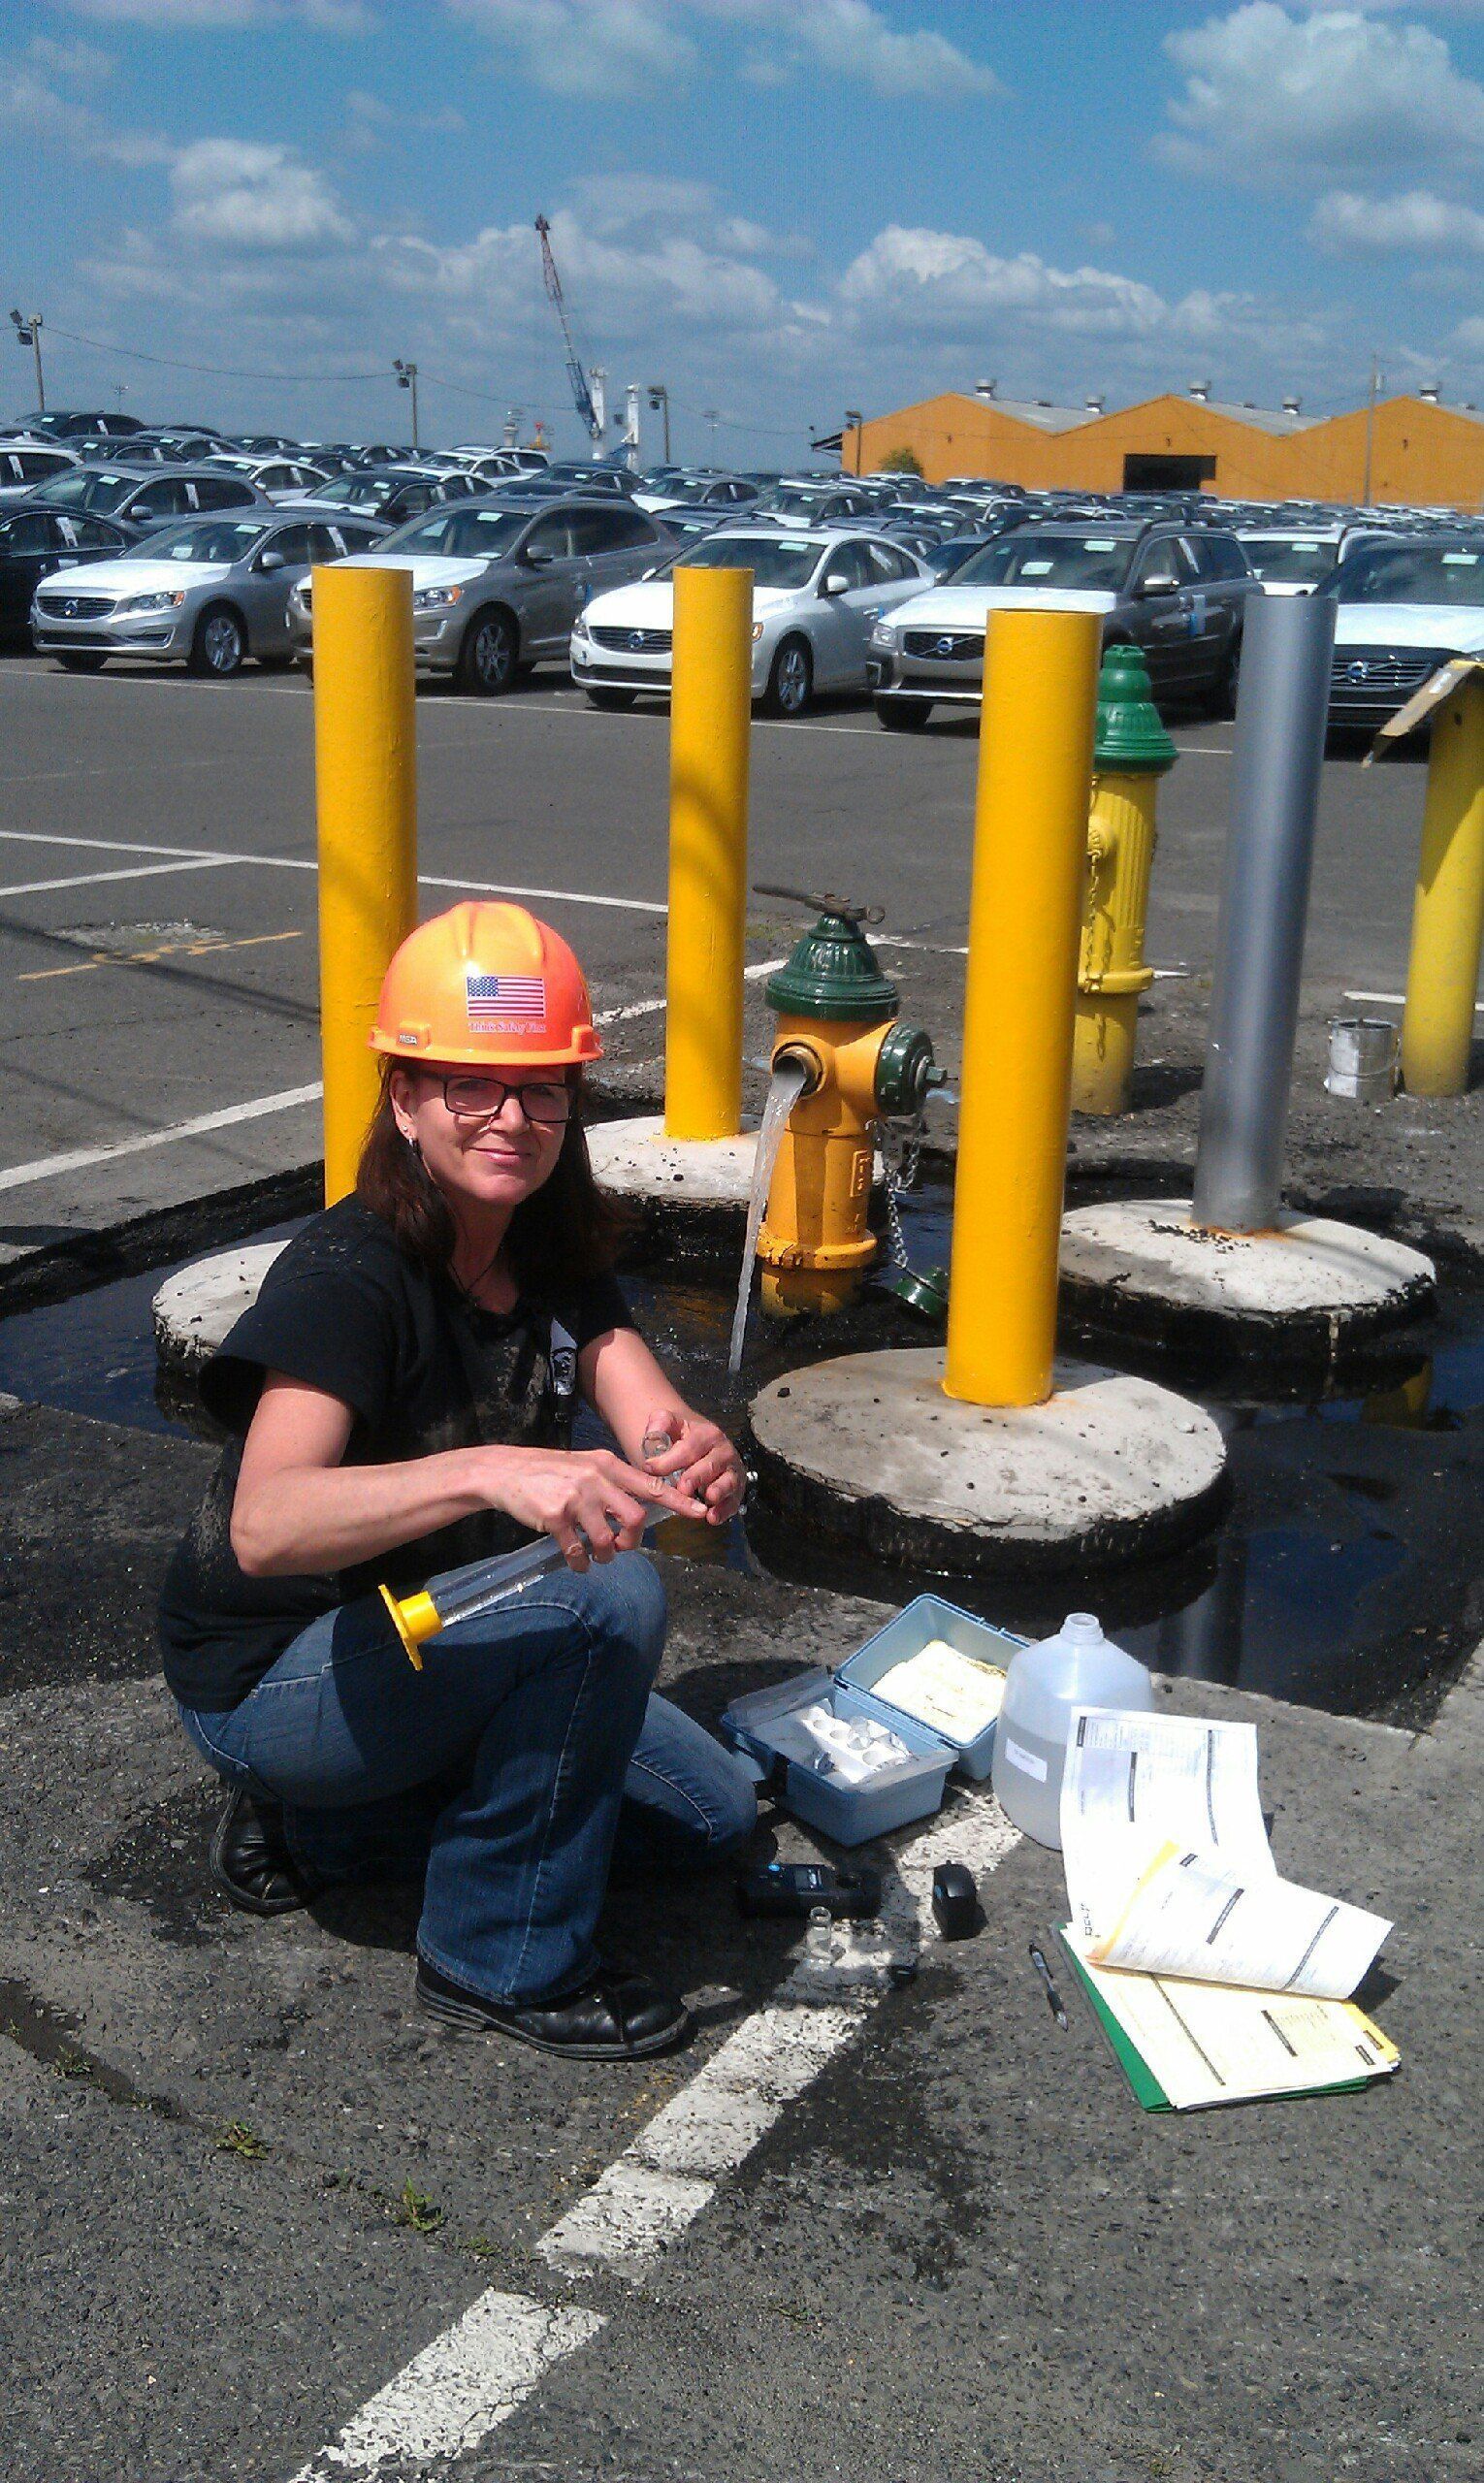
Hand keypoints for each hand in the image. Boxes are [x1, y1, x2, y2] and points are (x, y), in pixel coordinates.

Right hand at [476, 1446, 705, 1570]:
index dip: (677, 1501)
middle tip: (620, 1547)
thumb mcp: (586, 1466)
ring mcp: (576, 1497)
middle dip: (632, 1542)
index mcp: (608, 1465)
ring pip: (607, 1540)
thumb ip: (612, 1483)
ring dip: (605, 1555)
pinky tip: (577, 1562)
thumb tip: (638, 1509)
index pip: (651, 1484)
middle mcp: (596, 1479)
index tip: (699, 1511)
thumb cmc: (549, 1471)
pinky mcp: (556, 1516)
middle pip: (634, 1519)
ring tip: (596, 1555)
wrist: (506, 1471)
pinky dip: (581, 1564)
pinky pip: (578, 1551)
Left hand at [640, 1408, 745, 1525]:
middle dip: (696, 1477)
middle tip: (682, 1488)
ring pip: (728, 1481)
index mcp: (706, 1434)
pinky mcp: (735, 1489)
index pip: (688, 1448)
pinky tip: (713, 1517)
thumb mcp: (669, 1424)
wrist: (697, 1445)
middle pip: (710, 1465)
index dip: (669, 1460)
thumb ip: (659, 1424)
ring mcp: (731, 1470)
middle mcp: (722, 1451)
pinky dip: (725, 1510)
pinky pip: (733, 1500)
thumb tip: (652, 1434)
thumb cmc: (679, 1438)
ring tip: (708, 1499)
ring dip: (719, 1491)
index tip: (650, 1469)